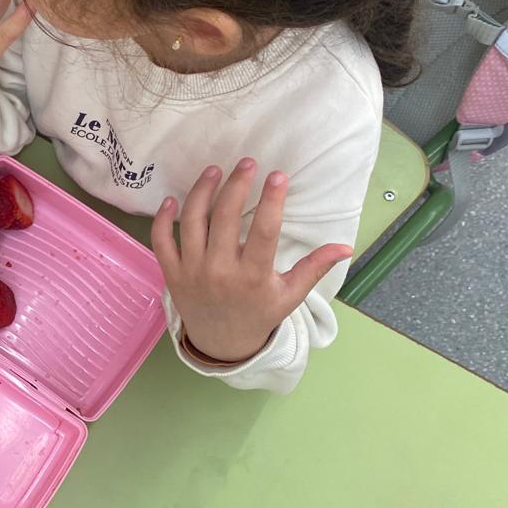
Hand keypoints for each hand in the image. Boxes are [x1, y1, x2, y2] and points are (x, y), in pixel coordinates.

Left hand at [152, 159, 352, 363]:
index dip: (271, 201)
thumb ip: (314, 268)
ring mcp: (191, 272)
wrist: (222, 344)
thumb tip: (346, 247)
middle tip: (248, 163)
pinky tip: (173, 199)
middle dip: (237, 185)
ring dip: (202, 191)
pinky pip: (161, 240)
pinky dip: (164, 219)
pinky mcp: (171, 273)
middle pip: (225, 218)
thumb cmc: (259, 314)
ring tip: (215, 170)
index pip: (263, 232)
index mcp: (252, 277)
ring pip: (193, 222)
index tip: (278, 175)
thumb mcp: (290, 295)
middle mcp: (219, 272)